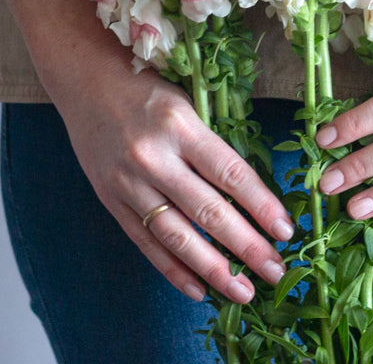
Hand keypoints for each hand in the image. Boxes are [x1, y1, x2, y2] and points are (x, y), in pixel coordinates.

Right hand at [53, 55, 292, 303]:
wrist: (86, 81)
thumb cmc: (147, 87)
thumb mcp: (187, 102)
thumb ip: (211, 143)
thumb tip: (252, 191)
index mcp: (181, 125)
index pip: (230, 173)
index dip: (261, 205)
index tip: (286, 231)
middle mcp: (154, 157)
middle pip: (207, 211)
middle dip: (246, 246)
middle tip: (276, 271)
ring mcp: (129, 182)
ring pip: (177, 235)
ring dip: (213, 269)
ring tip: (244, 292)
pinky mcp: (110, 200)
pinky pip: (146, 242)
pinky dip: (173, 269)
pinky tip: (198, 290)